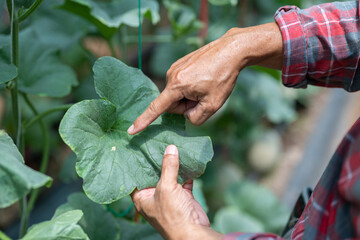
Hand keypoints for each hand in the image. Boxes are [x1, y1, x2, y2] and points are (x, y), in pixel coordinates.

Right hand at [127, 22, 282, 134]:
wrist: (230, 50)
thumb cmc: (223, 77)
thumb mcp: (213, 104)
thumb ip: (196, 117)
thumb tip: (186, 115)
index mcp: (177, 85)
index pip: (157, 108)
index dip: (144, 120)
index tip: (131, 130)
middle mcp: (171, 75)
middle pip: (172, 102)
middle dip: (186, 105)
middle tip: (204, 97)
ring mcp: (175, 68)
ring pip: (177, 93)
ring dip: (189, 96)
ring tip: (205, 86)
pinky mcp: (180, 64)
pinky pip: (180, 84)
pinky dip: (190, 87)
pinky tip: (203, 80)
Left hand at [131, 145, 222, 239]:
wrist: (193, 232)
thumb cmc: (173, 214)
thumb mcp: (166, 187)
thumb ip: (168, 167)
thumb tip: (170, 148)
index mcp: (142, 198)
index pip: (135, 179)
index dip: (136, 165)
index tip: (138, 149)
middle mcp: (154, 196)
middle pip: (154, 175)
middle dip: (157, 161)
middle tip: (156, 144)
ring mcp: (169, 196)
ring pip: (169, 177)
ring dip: (172, 165)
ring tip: (172, 147)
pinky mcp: (182, 196)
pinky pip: (183, 181)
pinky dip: (186, 172)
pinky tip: (187, 160)